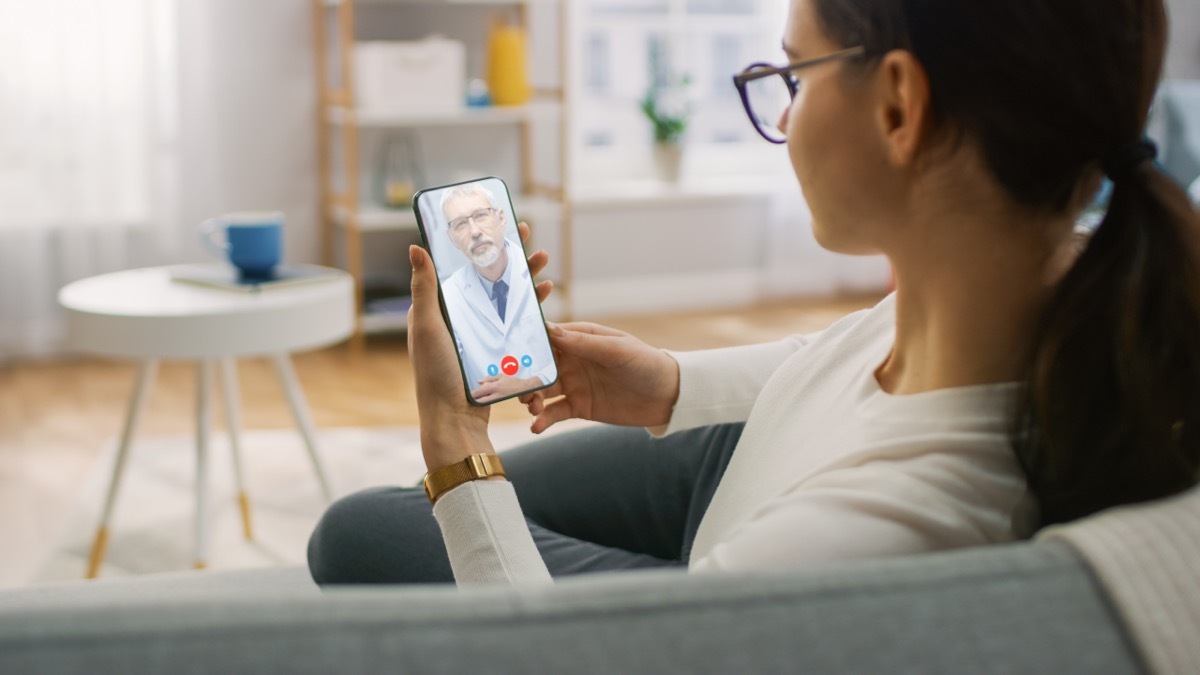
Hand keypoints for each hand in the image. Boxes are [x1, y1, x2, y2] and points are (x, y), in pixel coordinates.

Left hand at [405, 221, 546, 471]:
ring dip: (526, 279)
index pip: (463, 266)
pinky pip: (516, 323)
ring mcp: (480, 335)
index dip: (481, 243)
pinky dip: (531, 308)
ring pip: (507, 298)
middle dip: (511, 255)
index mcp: (440, 308)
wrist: (455, 421)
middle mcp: (460, 318)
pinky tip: (544, 298)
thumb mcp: (428, 326)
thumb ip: (424, 288)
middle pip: (490, 277)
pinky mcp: (496, 351)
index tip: (497, 222)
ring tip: (545, 262)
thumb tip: (415, 247)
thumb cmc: (435, 374)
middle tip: (528, 234)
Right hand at [520, 322, 679, 432]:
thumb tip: (549, 329)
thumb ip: (583, 343)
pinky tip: (535, 426)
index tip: (508, 351)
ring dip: (530, 397)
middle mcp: (572, 360)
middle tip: (514, 387)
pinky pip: (554, 413)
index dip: (526, 343)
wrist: (667, 396)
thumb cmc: (645, 363)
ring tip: (531, 407)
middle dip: (523, 375)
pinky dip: (542, 419)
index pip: (546, 337)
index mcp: (580, 339)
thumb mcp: (616, 350)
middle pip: (537, 366)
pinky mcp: (578, 407)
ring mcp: (573, 384)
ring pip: (542, 390)